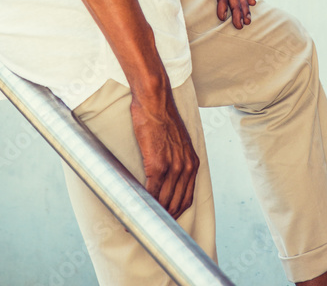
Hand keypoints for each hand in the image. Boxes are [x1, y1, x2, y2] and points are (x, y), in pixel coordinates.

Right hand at [130, 83, 198, 219]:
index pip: (186, 199)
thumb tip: (163, 175)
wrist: (154, 100)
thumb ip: (175, 159)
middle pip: (176, 205)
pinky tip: (133, 208)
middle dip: (161, 219)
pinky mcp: (158, 165)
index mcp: (192, 163)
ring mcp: (174, 168)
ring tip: (136, 222)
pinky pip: (152, 193)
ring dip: (150, 215)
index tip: (162, 222)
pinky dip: (143, 204)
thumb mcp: (176, 141)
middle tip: (146, 226)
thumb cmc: (160, 117)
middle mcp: (187, 168)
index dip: (174, 213)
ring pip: (164, 202)